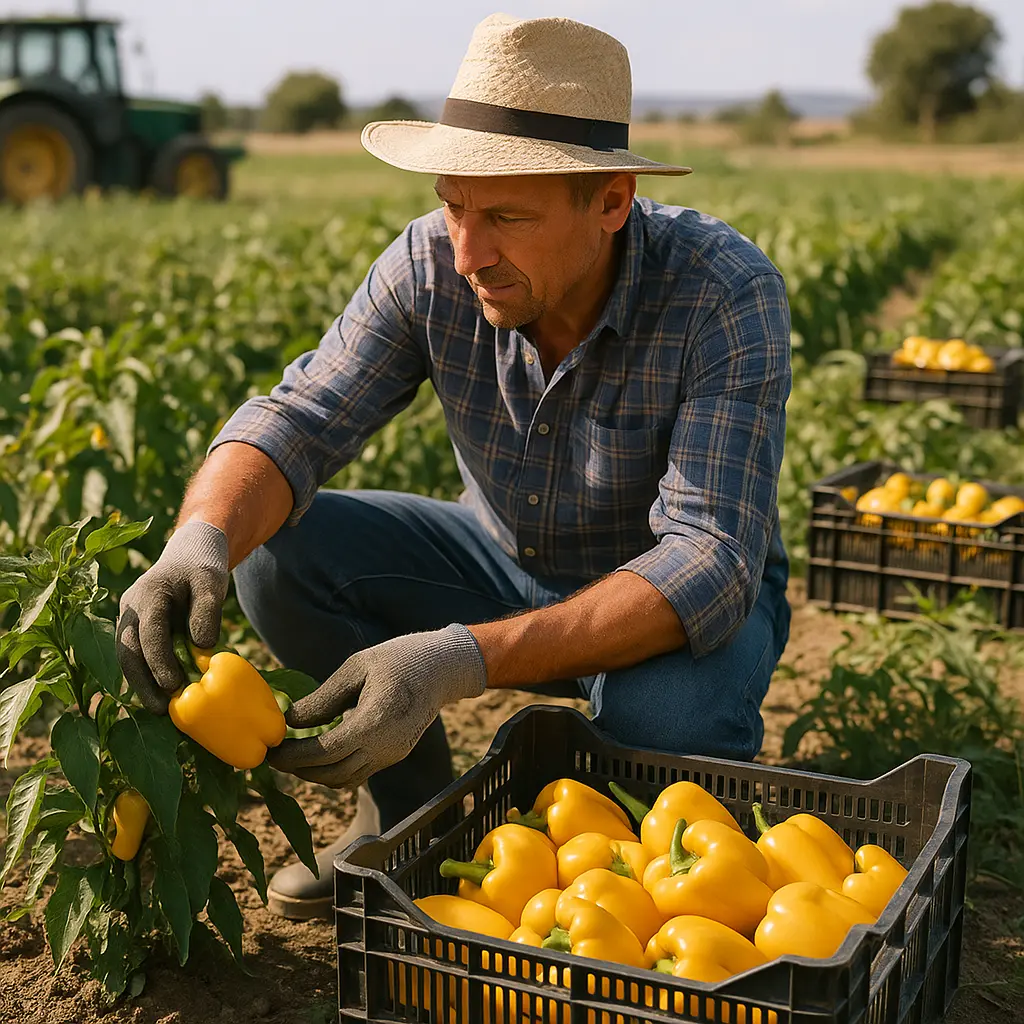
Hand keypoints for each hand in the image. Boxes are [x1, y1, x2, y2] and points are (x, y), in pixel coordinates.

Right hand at [115, 520, 228, 713]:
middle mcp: (131, 608)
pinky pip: (135, 657)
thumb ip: (207, 610)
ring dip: (141, 685)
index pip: (150, 632)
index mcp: (148, 593)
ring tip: (161, 710)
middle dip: (143, 681)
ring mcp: (129, 620)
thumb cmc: (202, 569)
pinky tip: (161, 698)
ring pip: (127, 658)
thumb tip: (202, 647)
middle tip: (162, 708)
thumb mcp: (211, 582)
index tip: (173, 684)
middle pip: (129, 651)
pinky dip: (146, 677)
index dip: (159, 660)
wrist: (188, 556)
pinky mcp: (135, 631)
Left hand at [268, 624, 486, 789]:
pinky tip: (321, 753)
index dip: (293, 756)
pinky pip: (359, 773)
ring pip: (345, 780)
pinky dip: (335, 770)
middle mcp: (384, 747)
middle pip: (331, 774)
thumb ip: (323, 698)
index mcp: (373, 722)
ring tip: (294, 756)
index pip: (324, 752)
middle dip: (299, 769)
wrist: (445, 668)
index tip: (271, 750)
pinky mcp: (395, 755)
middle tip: (274, 755)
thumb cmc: (401, 659)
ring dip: (316, 774)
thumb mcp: (357, 668)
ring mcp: (392, 755)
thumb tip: (291, 721)